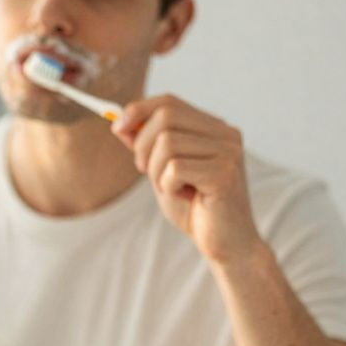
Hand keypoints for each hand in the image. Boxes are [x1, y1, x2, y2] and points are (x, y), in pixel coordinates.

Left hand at [113, 95, 263, 265]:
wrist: (225, 244)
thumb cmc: (194, 208)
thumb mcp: (162, 172)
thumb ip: (146, 147)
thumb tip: (120, 122)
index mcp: (213, 129)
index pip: (169, 102)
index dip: (138, 110)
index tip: (117, 127)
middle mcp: (226, 134)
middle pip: (166, 116)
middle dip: (141, 145)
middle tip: (145, 172)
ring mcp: (228, 151)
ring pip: (167, 143)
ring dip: (156, 171)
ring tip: (171, 188)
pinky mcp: (224, 173)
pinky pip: (175, 168)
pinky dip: (168, 186)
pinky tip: (185, 197)